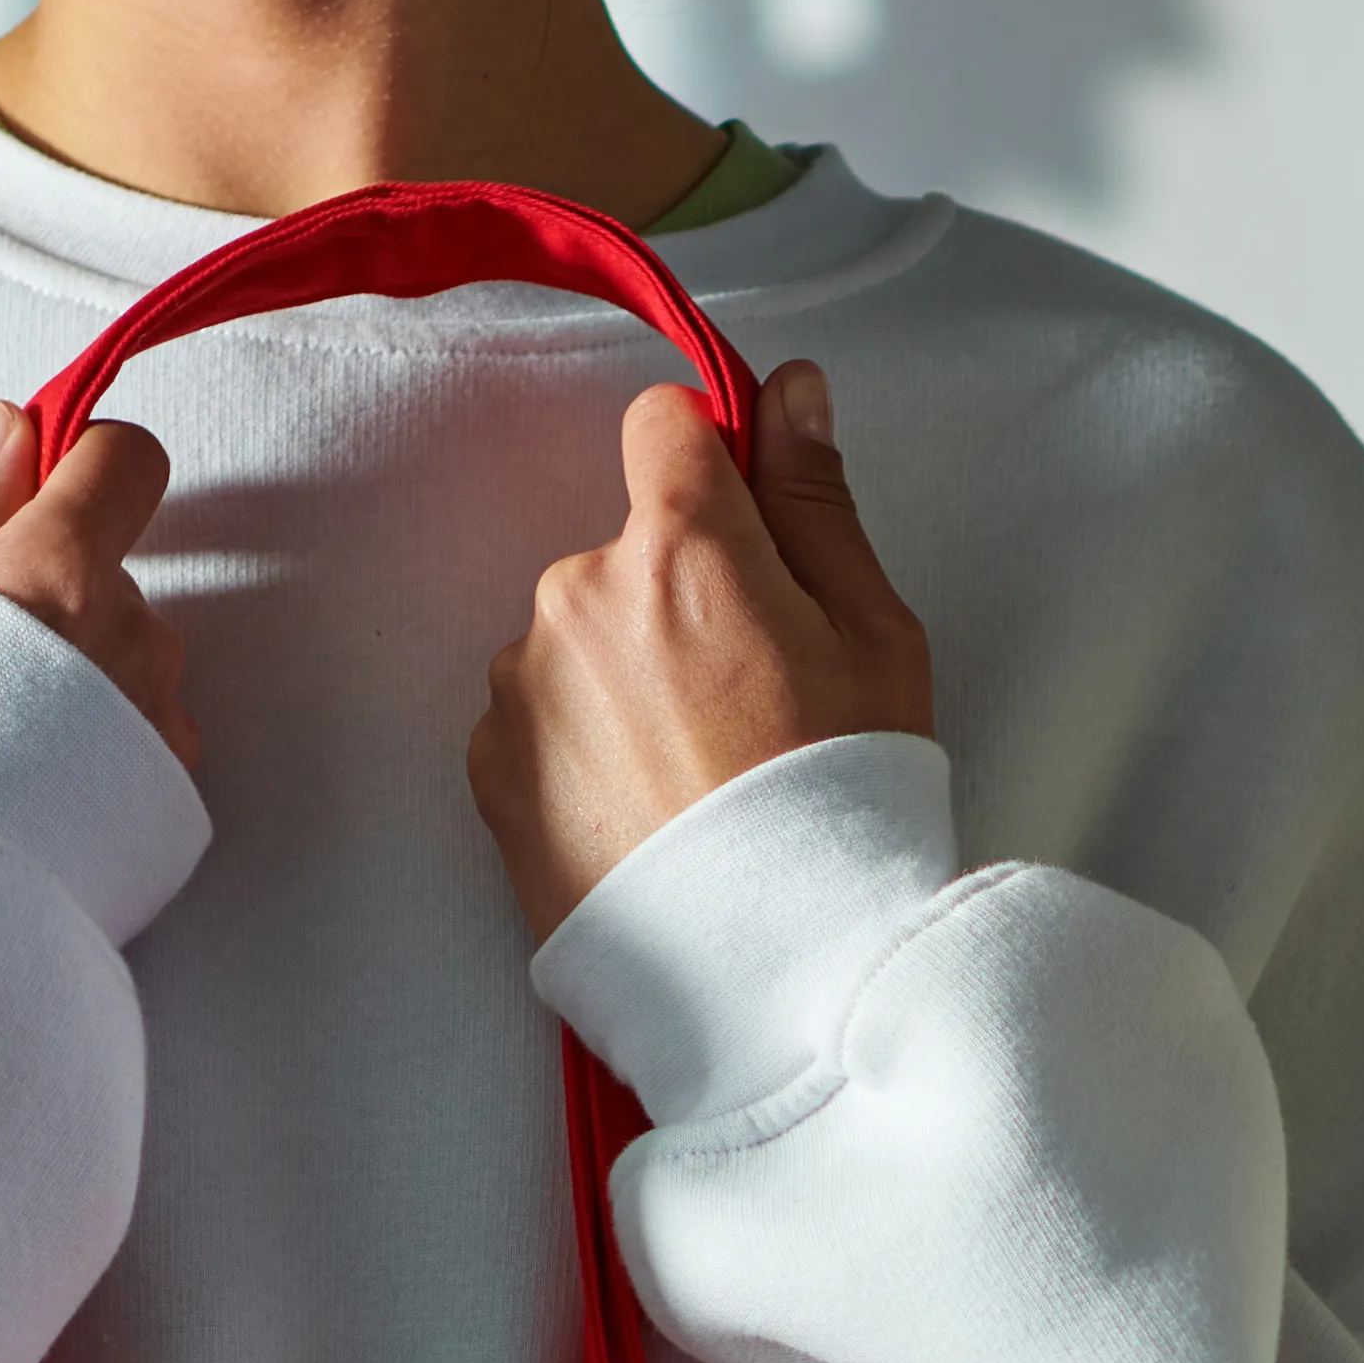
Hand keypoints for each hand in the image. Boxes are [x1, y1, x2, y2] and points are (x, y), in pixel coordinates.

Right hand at [0, 403, 192, 767]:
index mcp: (62, 576)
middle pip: (116, 575)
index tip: (38, 485)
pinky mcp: (170, 796)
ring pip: (130, 659)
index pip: (125, 464)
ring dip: (80, 674)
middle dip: (58, 594)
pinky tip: (33, 780)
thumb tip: (13, 427)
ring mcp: (161, 721)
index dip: (85, 463)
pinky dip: (99, 741)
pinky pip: (143, 732)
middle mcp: (134, 640)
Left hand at [473, 362, 933, 938]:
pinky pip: (537, 722)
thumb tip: (790, 391)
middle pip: (625, 552)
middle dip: (678, 602)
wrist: (772, 971)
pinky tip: (648, 813)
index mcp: (682, 547)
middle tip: (750, 706)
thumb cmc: (842, 803)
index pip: (664, 426)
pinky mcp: (490, 771)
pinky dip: (583, 753)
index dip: (711, 471)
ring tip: (696, 778)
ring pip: (578, 640)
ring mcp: (522, 685)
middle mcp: (579, 595)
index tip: (748, 535)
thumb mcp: (873, 636)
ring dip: (624, 682)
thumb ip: (815, 500)